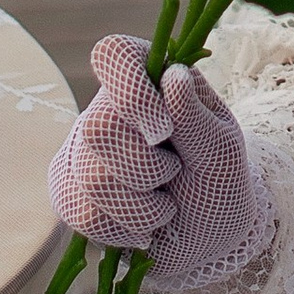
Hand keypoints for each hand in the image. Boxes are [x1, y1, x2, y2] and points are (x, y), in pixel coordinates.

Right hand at [48, 35, 274, 287]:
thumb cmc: (218, 181)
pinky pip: (81, 213)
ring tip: (164, 206)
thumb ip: (195, 116)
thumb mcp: (222, 149)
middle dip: (148, 168)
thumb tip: (172, 75)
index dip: (132, 90)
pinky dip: (123, 228)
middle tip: (175, 172)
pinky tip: (142, 227)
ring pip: (92, 178)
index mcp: (148, 82)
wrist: (207, 238)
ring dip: (143, 206)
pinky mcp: (70, 192)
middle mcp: (108, 109)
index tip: (163, 131)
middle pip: (99, 128)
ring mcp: (83, 150)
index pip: (114, 54)